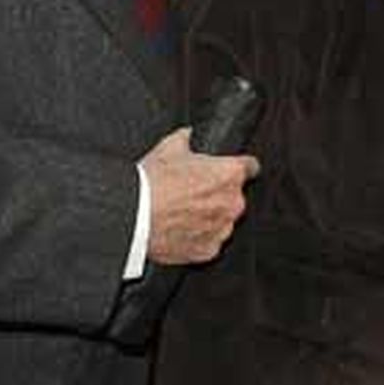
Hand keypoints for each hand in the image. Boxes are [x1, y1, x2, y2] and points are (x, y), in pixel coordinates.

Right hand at [141, 127, 259, 265]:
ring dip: (209, 217)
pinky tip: (180, 229)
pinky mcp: (208, 249)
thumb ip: (185, 139)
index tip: (230, 170)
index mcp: (230, 174)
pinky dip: (198, 237)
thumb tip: (187, 135)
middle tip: (193, 192)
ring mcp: (222, 228)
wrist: (133, 216)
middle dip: (218, 194)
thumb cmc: (152, 183)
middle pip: (234, 196)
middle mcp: (232, 202)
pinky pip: (209, 241)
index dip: (239, 167)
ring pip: (222, 220)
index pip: (250, 167)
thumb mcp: (169, 148)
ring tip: (182, 212)